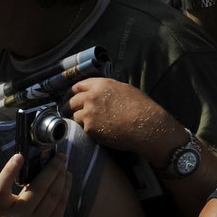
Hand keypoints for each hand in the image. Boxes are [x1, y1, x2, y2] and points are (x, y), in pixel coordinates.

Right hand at [0, 152, 70, 216]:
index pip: (0, 189)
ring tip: (64, 164)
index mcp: (2, 211)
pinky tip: (68, 178)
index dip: (8, 171)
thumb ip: (18, 193)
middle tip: (60, 155)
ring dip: (61, 176)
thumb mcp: (8, 212)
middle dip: (52, 168)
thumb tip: (41, 165)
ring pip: (53, 194)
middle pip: (38, 188)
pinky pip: (61, 203)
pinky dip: (66, 188)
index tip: (19, 155)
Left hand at [67, 78, 181, 162]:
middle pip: (71, 101)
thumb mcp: (124, 90)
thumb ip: (107, 90)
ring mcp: (89, 113)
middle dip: (71, 107)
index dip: (74, 92)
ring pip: (75, 116)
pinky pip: (84, 129)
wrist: (146, 126)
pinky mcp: (90, 128)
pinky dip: (89, 131)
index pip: (78, 86)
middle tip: (72, 111)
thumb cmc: (141, 107)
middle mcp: (91, 97)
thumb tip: (100, 93)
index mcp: (101, 85)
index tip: (72, 97)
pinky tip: (99, 132)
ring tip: (88, 124)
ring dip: (79, 120)